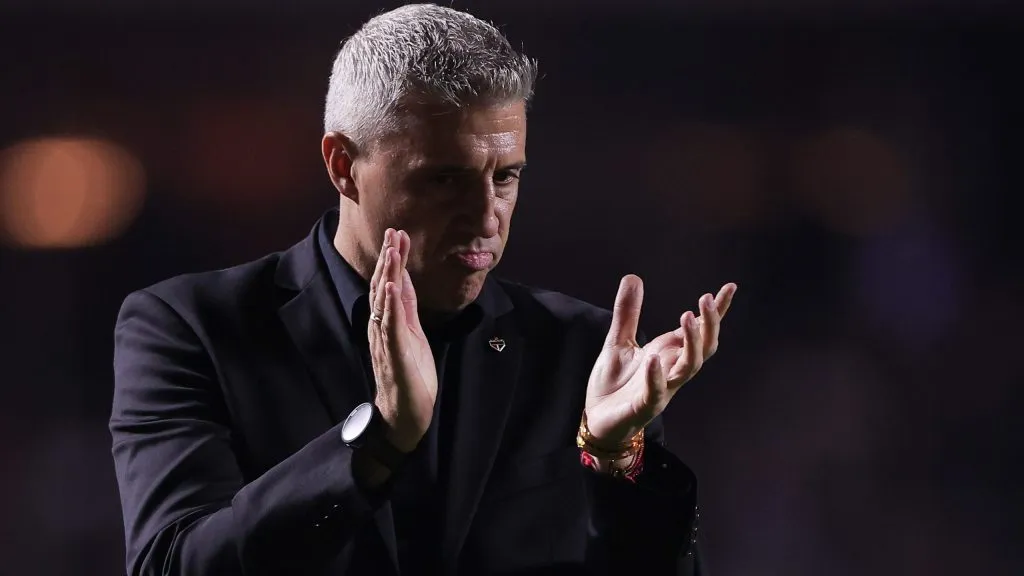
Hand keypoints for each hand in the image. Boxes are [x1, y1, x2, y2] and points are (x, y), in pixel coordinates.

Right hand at [367, 228, 436, 452]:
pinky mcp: (393, 353)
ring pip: (384, 301)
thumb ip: (405, 308)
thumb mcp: (412, 334)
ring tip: (392, 250)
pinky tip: (390, 286)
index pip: (389, 284)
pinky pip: (390, 325)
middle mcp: (383, 326)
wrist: (404, 414)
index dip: (393, 259)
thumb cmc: (409, 376)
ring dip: (388, 274)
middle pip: (383, 286)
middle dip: (389, 258)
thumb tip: (401, 280)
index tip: (398, 234)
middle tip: (393, 232)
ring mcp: (386, 339)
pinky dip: (389, 304)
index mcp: (389, 321)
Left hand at [584, 275, 736, 446]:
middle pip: (704, 347)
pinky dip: (656, 376)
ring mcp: (662, 388)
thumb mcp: (618, 341)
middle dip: (709, 324)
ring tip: (688, 317)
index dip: (716, 311)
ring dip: (692, 343)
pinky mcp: (644, 406)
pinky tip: (654, 358)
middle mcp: (671, 370)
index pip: (699, 330)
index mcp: (668, 353)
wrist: (597, 420)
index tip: (729, 288)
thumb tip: (633, 277)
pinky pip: (656, 392)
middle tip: (707, 299)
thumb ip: (627, 313)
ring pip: (689, 367)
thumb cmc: (614, 384)